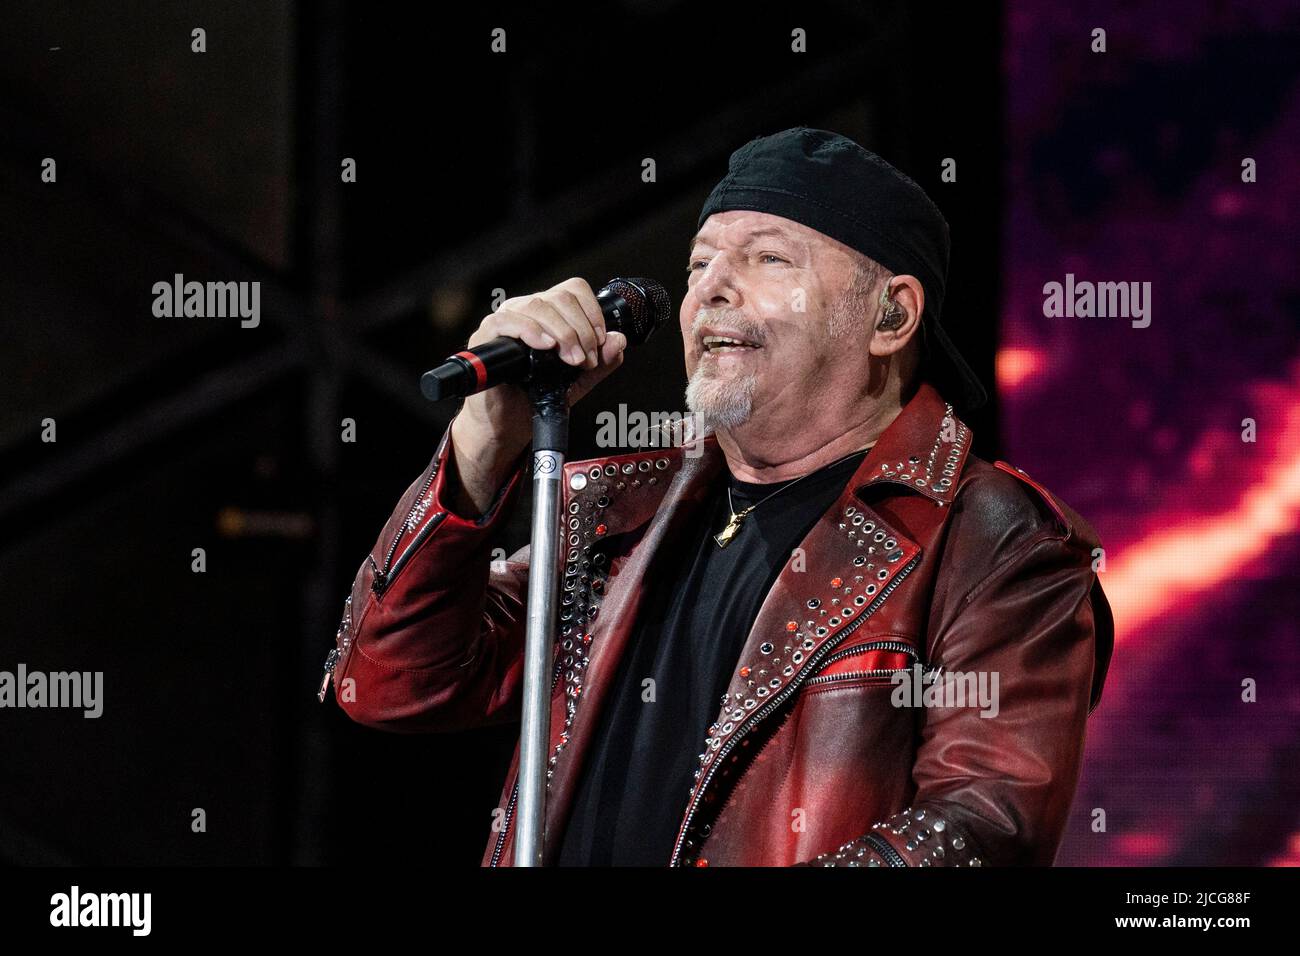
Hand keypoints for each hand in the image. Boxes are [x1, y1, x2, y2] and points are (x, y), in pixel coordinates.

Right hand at [449, 277, 627, 514]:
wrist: (509, 423)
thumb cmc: (538, 398)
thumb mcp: (580, 380)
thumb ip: (603, 362)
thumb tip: (619, 340)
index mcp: (549, 312)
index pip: (574, 290)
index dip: (592, 313)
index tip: (600, 342)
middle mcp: (527, 309)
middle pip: (560, 298)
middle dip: (581, 330)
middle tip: (584, 360)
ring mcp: (506, 319)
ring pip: (538, 306)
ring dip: (563, 333)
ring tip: (570, 360)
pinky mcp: (487, 334)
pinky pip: (508, 320)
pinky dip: (531, 331)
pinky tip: (545, 347)